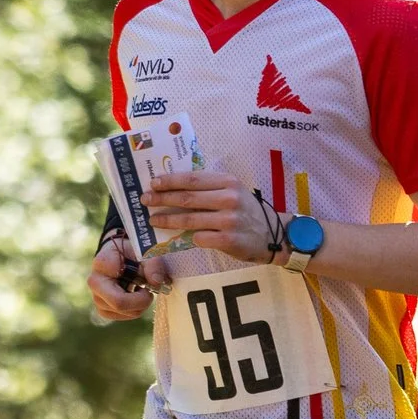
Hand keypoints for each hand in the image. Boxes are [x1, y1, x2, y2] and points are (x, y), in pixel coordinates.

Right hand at [87, 236, 154, 321]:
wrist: (121, 258)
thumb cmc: (133, 253)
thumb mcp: (146, 251)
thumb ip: (153, 264)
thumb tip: (156, 282)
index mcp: (102, 263)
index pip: (116, 273)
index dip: (137, 278)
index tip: (143, 271)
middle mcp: (95, 282)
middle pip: (120, 303)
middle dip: (141, 300)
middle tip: (149, 290)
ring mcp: (97, 298)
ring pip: (125, 312)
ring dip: (141, 304)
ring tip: (142, 289)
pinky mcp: (103, 310)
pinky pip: (125, 316)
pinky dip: (136, 309)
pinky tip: (135, 296)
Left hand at [144, 171, 275, 263]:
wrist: (272, 234)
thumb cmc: (246, 211)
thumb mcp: (232, 191)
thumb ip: (209, 188)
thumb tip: (174, 187)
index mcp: (227, 182)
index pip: (191, 179)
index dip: (169, 181)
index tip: (153, 183)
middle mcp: (228, 198)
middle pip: (187, 198)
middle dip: (162, 199)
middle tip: (145, 200)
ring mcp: (229, 220)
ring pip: (189, 219)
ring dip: (167, 219)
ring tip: (152, 220)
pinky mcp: (228, 240)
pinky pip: (199, 238)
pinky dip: (186, 237)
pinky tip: (176, 237)